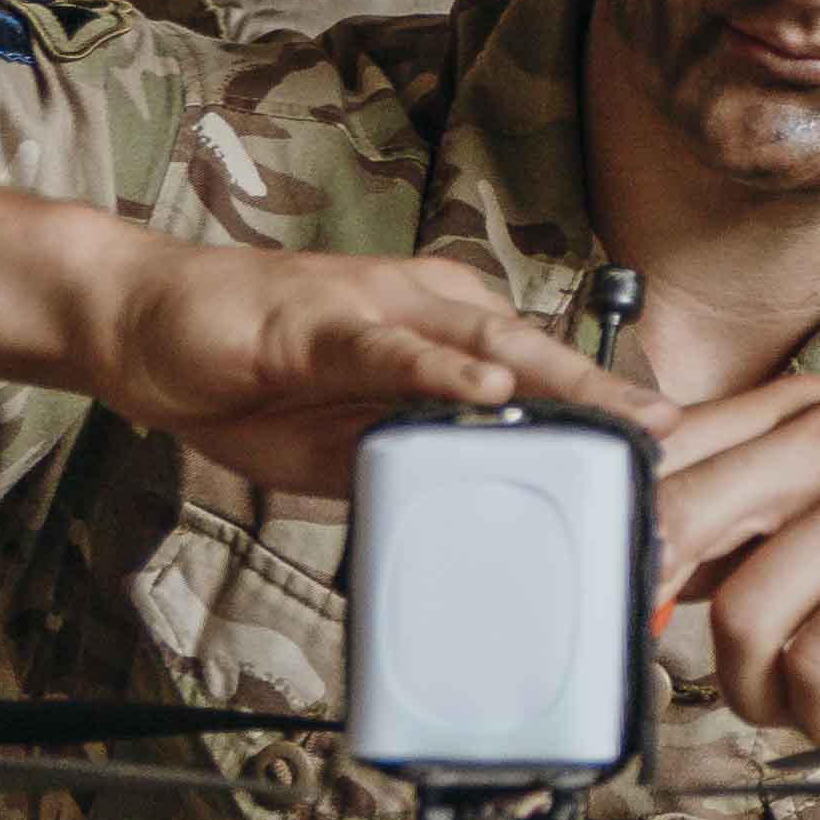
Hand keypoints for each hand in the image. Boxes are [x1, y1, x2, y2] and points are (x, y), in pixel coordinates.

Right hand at [56, 231, 644, 493]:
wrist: (146, 328)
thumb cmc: (247, 377)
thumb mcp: (347, 447)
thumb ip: (414, 465)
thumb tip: (479, 511)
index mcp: (440, 335)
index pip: (534, 379)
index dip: (594, 417)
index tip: (654, 461)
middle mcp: (426, 309)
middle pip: (536, 355)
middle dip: (609, 397)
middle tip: (673, 433)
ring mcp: (377, 310)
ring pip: (484, 341)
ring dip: (556, 380)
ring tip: (617, 412)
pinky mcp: (321, 321)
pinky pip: (393, 347)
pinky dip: (444, 369)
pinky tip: (490, 387)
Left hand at [639, 375, 819, 748]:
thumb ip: (742, 527)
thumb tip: (632, 563)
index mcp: (803, 411)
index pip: (661, 456)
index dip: (619, 542)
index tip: (621, 608)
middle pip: (677, 522)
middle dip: (660, 617)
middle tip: (692, 670)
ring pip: (744, 612)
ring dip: (758, 692)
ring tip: (804, 708)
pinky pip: (817, 661)